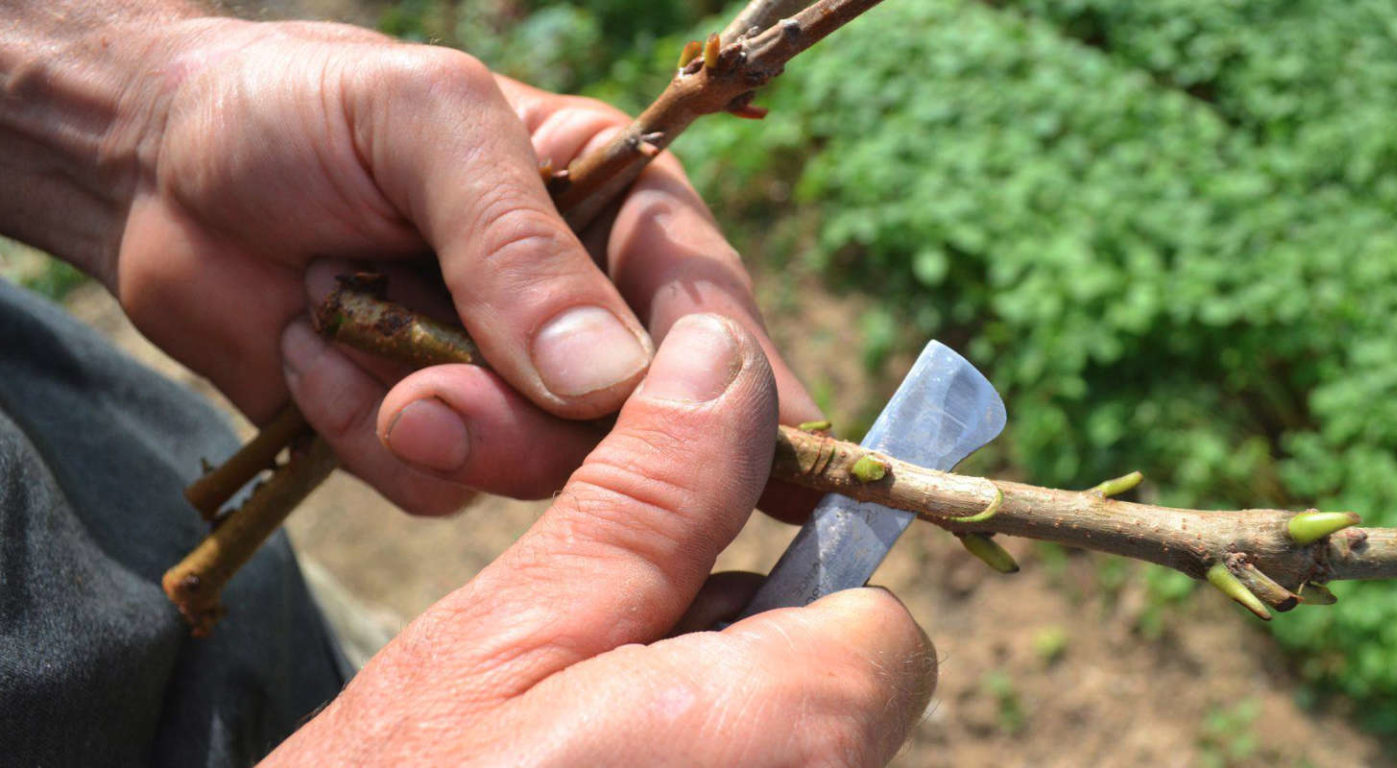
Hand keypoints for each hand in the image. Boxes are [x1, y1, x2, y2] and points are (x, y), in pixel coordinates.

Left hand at [102, 17, 820, 512]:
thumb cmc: (302, 108)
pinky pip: (439, 490)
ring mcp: (508, 381)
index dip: (740, 384)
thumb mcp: (423, 125)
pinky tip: (309, 353)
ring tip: (333, 332)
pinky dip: (364, 434)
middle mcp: (580, 305)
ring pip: (540, 472)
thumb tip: (614, 383)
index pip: (709, 307)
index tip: (758, 458)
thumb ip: (517, 243)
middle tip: (431, 399)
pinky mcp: (432, 437)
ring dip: (438, 426)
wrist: (153, 166)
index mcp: (617, 207)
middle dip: (537, 428)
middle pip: (633, 419)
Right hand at [262, 315, 935, 765]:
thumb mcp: (513, 630)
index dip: (789, 587)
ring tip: (577, 736)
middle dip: (741, 656)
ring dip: (708, 718)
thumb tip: (726, 358)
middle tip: (599, 670)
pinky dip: (689, 759)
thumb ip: (649, 498)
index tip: (682, 586)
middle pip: (839, 694)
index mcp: (791, 735)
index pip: (882, 629)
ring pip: (790, 744)